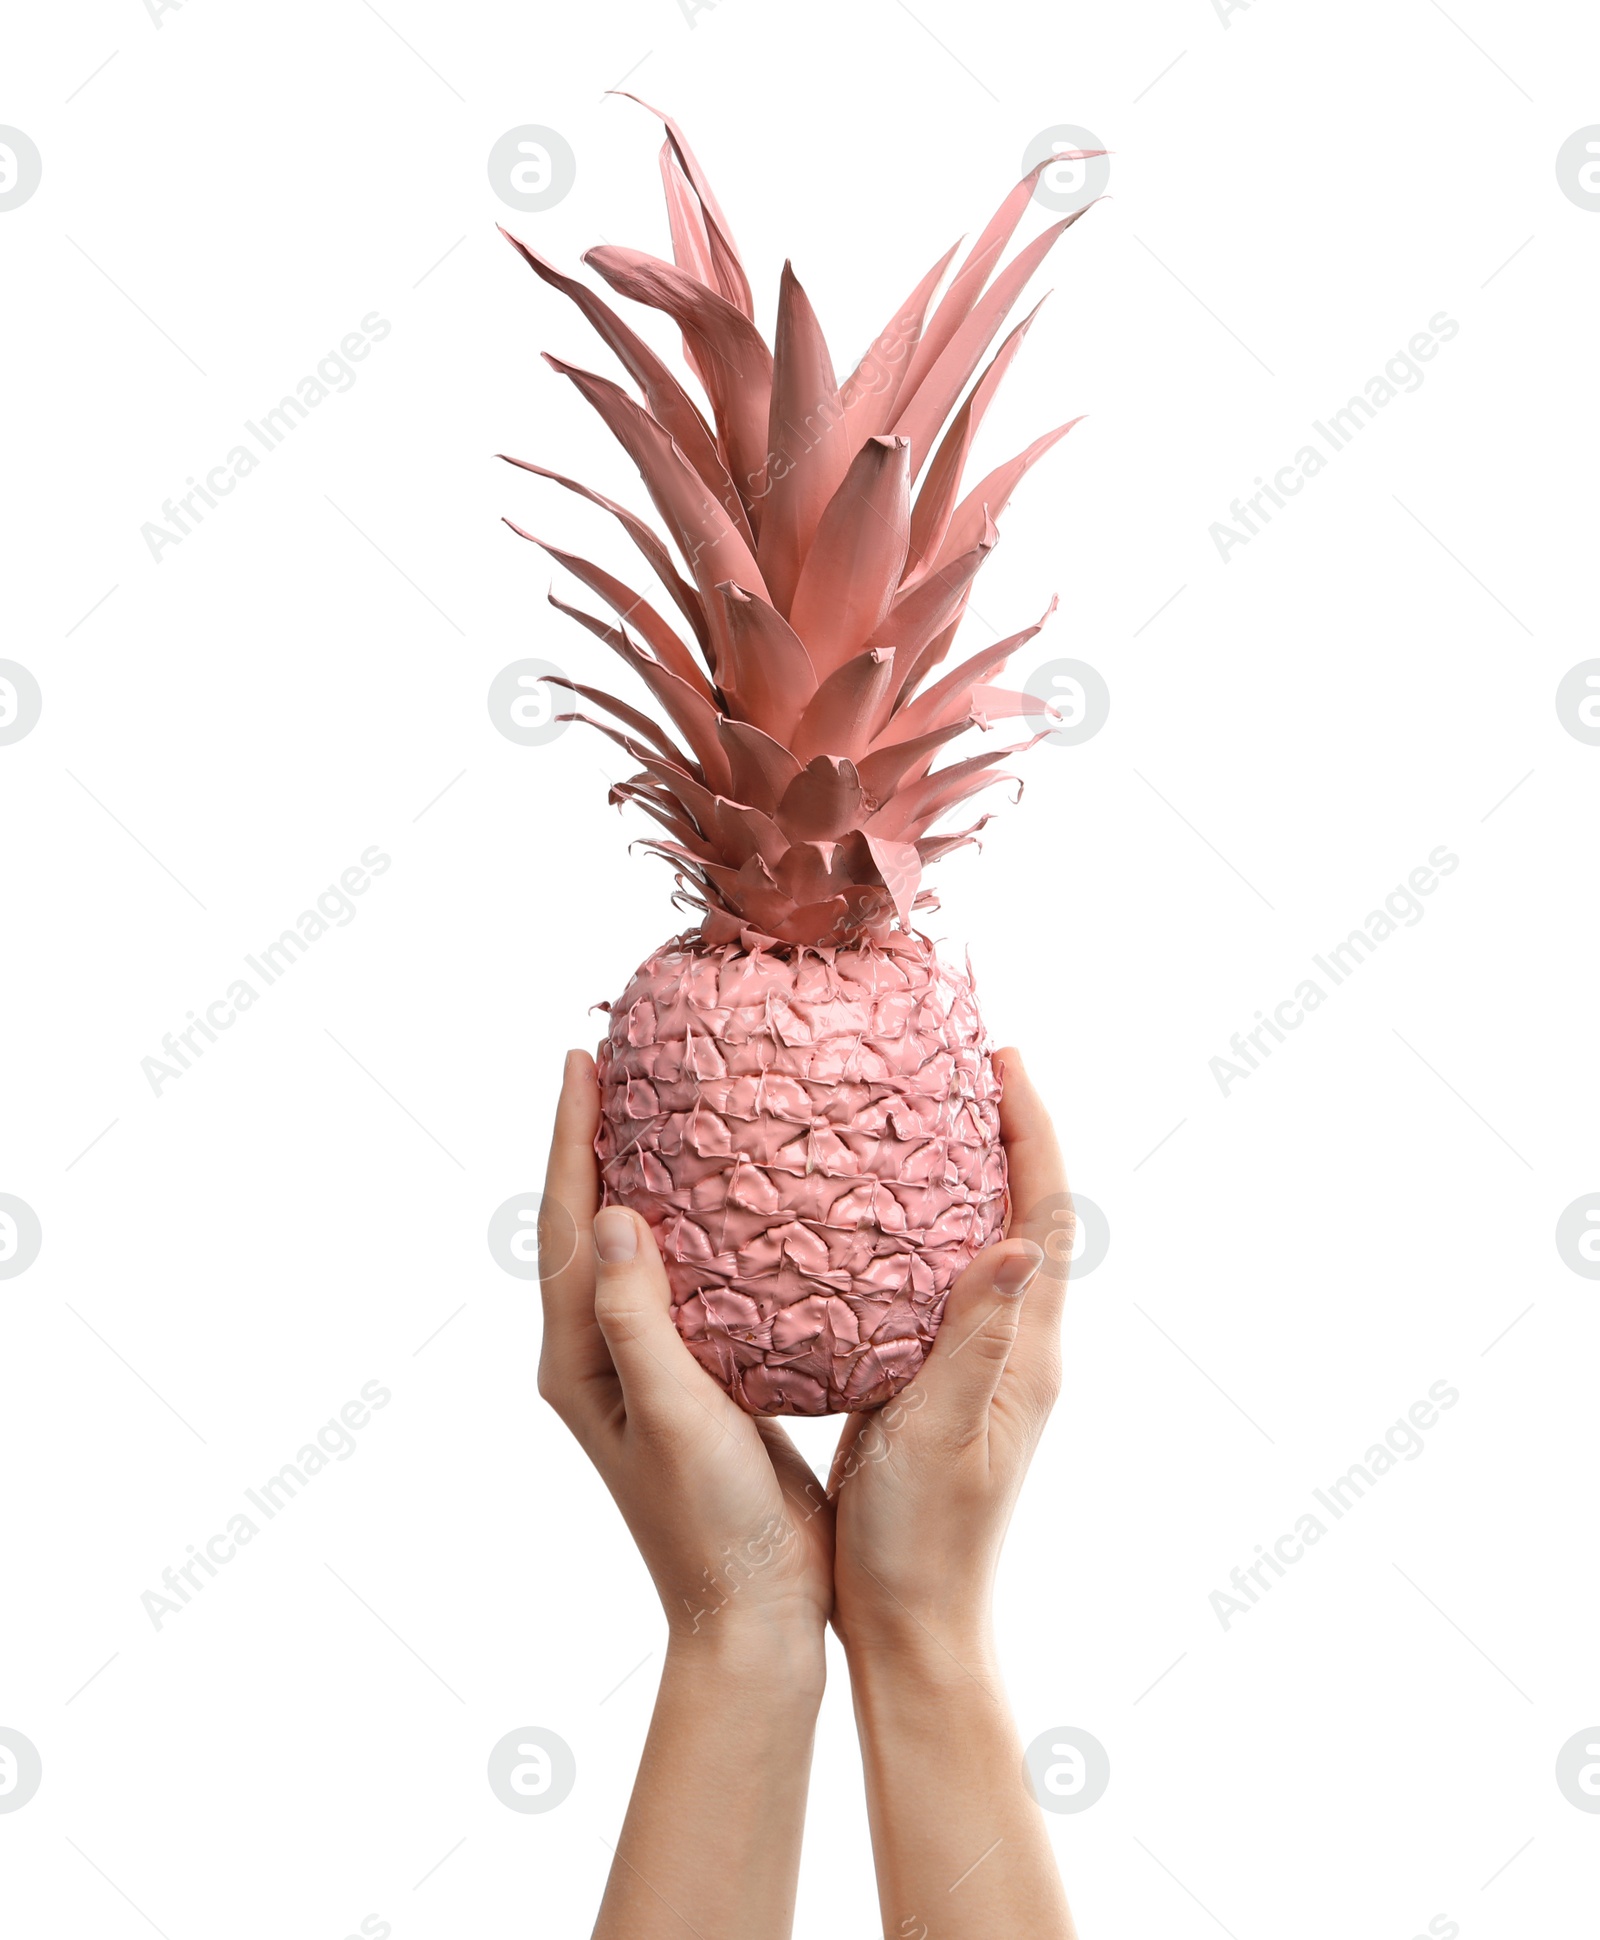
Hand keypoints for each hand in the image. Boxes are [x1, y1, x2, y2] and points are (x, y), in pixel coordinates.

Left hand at [537, 1049, 834, 1668]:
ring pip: (629, 1248)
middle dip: (593, 1139)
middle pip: (584, 1224)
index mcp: (576, 1360)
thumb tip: (615, 1213)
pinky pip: (678, 1280)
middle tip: (613, 1061)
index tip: (579, 1060)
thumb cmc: (712, 1528)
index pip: (566, 1225)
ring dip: (636, 1174)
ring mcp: (640, 1368)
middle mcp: (595, 1355)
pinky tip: (728, 1200)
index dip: (571, 1138)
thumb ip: (640, 1321)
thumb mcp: (675, 1418)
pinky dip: (689, 1226)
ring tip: (663, 1107)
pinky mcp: (690, 1378)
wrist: (753, 1617)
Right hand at [829, 1046, 1069, 1662]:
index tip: (1002, 1055)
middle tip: (958, 1061)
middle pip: (1024, 1211)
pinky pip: (941, 1279)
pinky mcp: (941, 1382)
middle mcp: (1017, 1347)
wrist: (912, 1626)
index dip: (1030, 1129)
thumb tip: (1014, 1243)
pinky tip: (867, 1216)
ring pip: (982, 1241)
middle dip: (1004, 1130)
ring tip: (917, 1111)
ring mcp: (983, 1365)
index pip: (1043, 1214)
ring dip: (966, 1172)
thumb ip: (976, 1340)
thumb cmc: (923, 1541)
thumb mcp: (944, 1433)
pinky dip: (921, 1227)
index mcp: (1026, 1351)